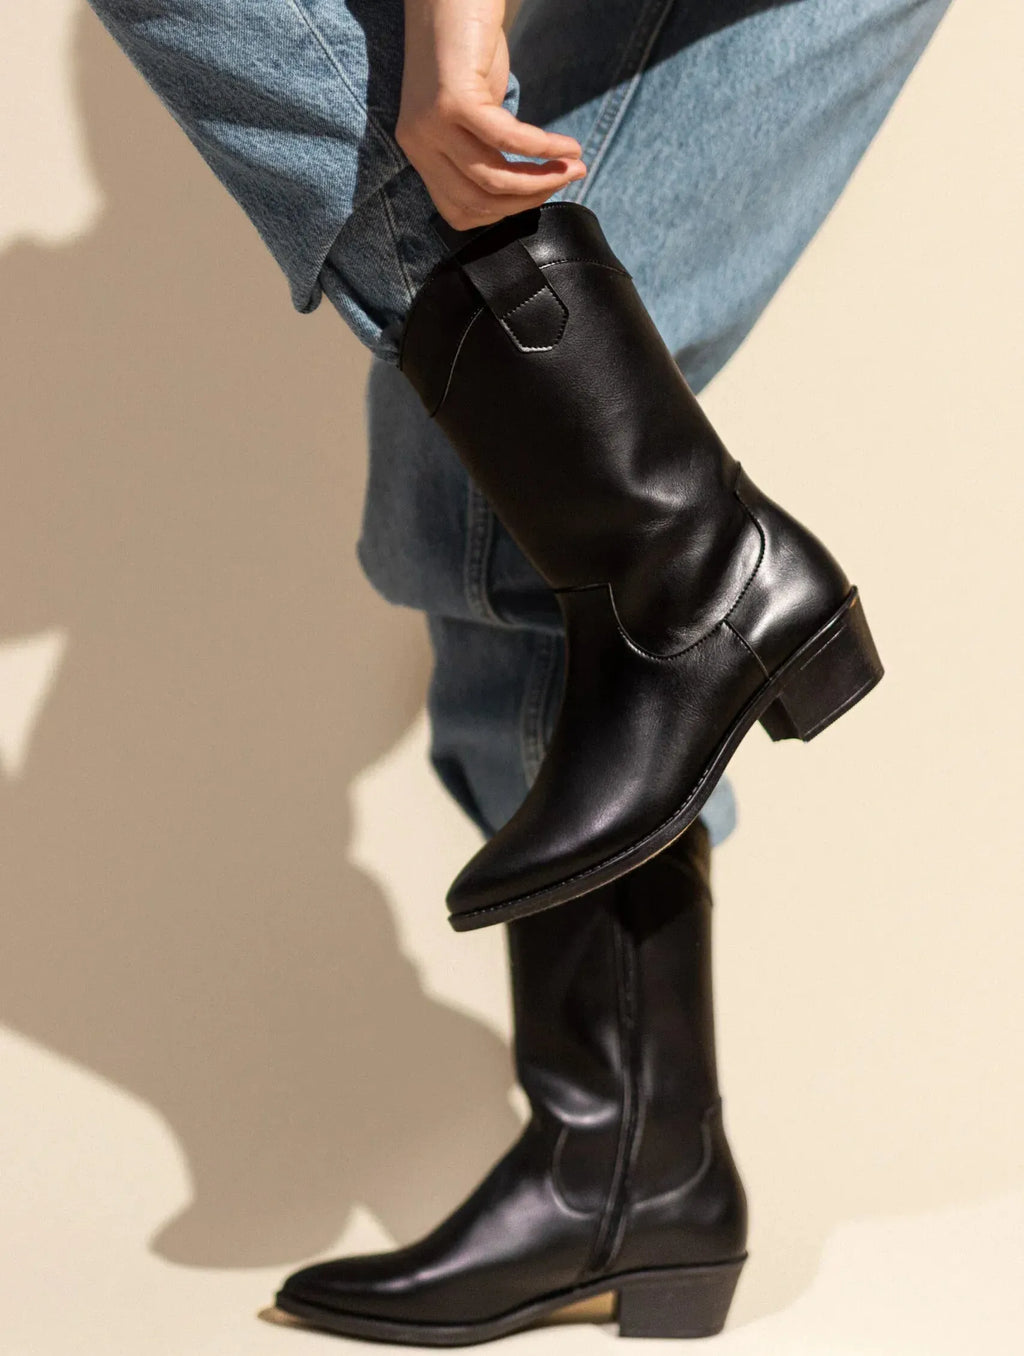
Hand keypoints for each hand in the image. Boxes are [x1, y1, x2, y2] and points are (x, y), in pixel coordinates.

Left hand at [398, 0, 585, 230]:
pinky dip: (543, 147)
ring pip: (492, 177)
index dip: (504, 212)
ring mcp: (432, 123)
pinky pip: (507, 139)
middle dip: (529, 198)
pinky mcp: (452, 100)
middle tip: (565, 181)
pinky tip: (568, 146)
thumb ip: (484, 150)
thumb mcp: (471, 113)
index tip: (537, 196)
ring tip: (573, 167)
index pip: (460, 211)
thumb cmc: (466, 48)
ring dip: (541, 178)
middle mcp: (418, 143)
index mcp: (420, 152)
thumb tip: (522, 187)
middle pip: (478, 200)